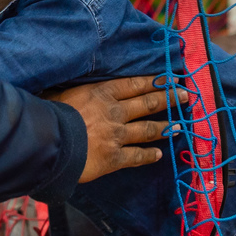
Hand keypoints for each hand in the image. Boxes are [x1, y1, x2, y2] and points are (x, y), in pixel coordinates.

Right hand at [48, 75, 185, 182]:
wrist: (50, 142)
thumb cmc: (50, 113)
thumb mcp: (60, 92)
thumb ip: (72, 91)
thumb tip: (66, 85)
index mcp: (102, 93)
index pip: (134, 85)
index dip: (154, 81)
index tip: (170, 78)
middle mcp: (115, 112)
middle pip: (147, 103)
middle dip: (168, 98)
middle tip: (185, 96)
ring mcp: (117, 135)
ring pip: (147, 130)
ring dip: (165, 127)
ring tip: (178, 126)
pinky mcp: (115, 158)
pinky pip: (136, 156)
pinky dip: (149, 156)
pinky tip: (158, 155)